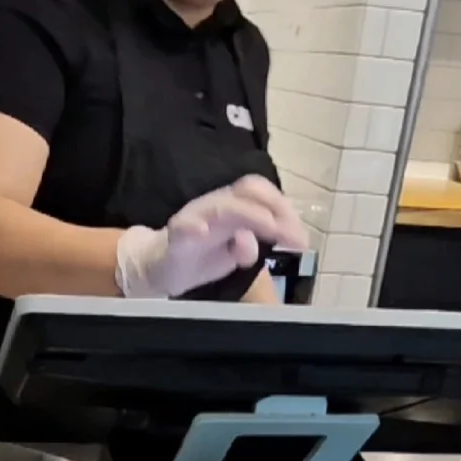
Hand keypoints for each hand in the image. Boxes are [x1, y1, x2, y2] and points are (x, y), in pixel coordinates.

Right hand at [115, 176, 308, 299]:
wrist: (160, 268)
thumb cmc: (201, 256)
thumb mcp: (233, 256)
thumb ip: (248, 249)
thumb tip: (252, 244)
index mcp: (233, 206)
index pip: (262, 193)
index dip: (284, 209)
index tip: (300, 237)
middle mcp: (216, 205)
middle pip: (247, 191)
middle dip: (275, 210)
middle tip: (292, 237)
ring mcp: (195, 217)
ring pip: (222, 206)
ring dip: (249, 216)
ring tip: (269, 228)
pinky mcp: (176, 236)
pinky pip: (184, 226)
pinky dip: (194, 227)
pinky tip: (203, 232)